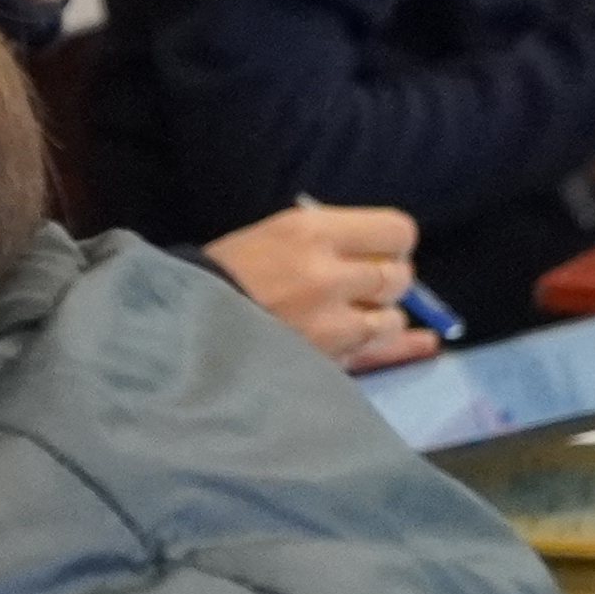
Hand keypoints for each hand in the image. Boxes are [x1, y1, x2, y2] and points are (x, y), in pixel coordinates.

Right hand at [201, 201, 439, 365]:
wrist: (170, 329)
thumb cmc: (216, 276)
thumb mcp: (269, 236)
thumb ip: (325, 243)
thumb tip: (381, 257)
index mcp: (311, 232)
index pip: (397, 232)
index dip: (393, 245)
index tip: (376, 255)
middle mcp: (328, 274)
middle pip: (399, 278)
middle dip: (386, 285)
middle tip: (360, 291)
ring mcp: (328, 324)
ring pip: (390, 320)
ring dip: (379, 321)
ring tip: (351, 322)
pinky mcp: (323, 361)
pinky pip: (377, 353)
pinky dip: (398, 347)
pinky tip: (424, 343)